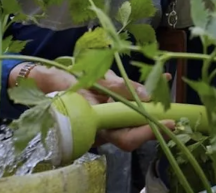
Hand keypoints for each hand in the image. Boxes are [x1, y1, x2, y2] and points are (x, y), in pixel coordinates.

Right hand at [9, 63, 173, 151]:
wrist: (40, 83)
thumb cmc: (57, 86)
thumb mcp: (83, 82)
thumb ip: (114, 87)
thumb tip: (145, 93)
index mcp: (95, 128)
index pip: (126, 139)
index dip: (148, 133)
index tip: (168, 122)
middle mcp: (104, 126)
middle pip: (136, 127)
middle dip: (155, 116)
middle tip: (175, 109)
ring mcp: (108, 116)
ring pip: (135, 111)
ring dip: (152, 99)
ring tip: (164, 81)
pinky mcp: (110, 104)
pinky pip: (131, 100)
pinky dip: (147, 89)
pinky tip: (164, 76)